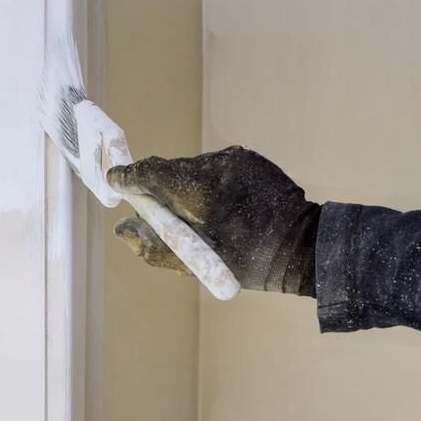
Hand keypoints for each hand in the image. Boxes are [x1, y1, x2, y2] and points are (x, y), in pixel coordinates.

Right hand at [106, 146, 320, 295]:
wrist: (304, 246)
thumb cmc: (250, 262)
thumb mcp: (198, 263)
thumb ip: (154, 246)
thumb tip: (122, 229)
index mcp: (200, 192)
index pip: (151, 172)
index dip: (129, 177)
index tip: (116, 182)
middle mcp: (215, 166)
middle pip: (169, 170)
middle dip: (160, 189)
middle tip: (163, 215)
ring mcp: (234, 158)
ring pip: (191, 169)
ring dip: (186, 188)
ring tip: (202, 216)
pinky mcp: (248, 157)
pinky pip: (214, 168)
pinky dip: (209, 185)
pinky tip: (223, 207)